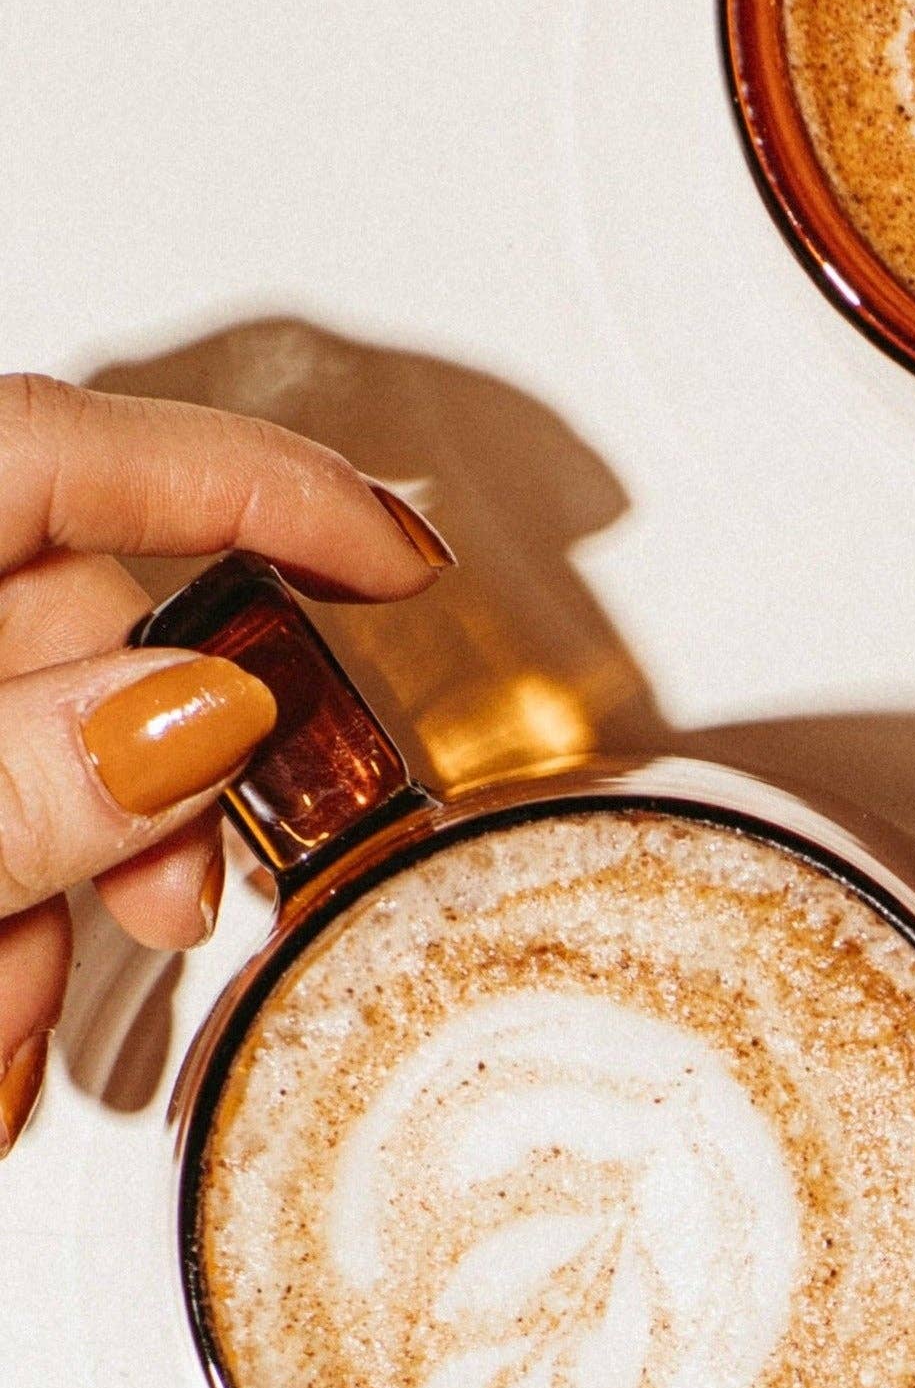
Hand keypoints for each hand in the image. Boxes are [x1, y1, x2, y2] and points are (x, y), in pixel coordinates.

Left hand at [0, 379, 449, 1151]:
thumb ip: (22, 778)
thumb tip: (202, 712)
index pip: (68, 449)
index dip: (262, 487)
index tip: (402, 556)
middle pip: (70, 641)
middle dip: (138, 802)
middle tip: (170, 906)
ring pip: (33, 768)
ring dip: (52, 913)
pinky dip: (0, 938)